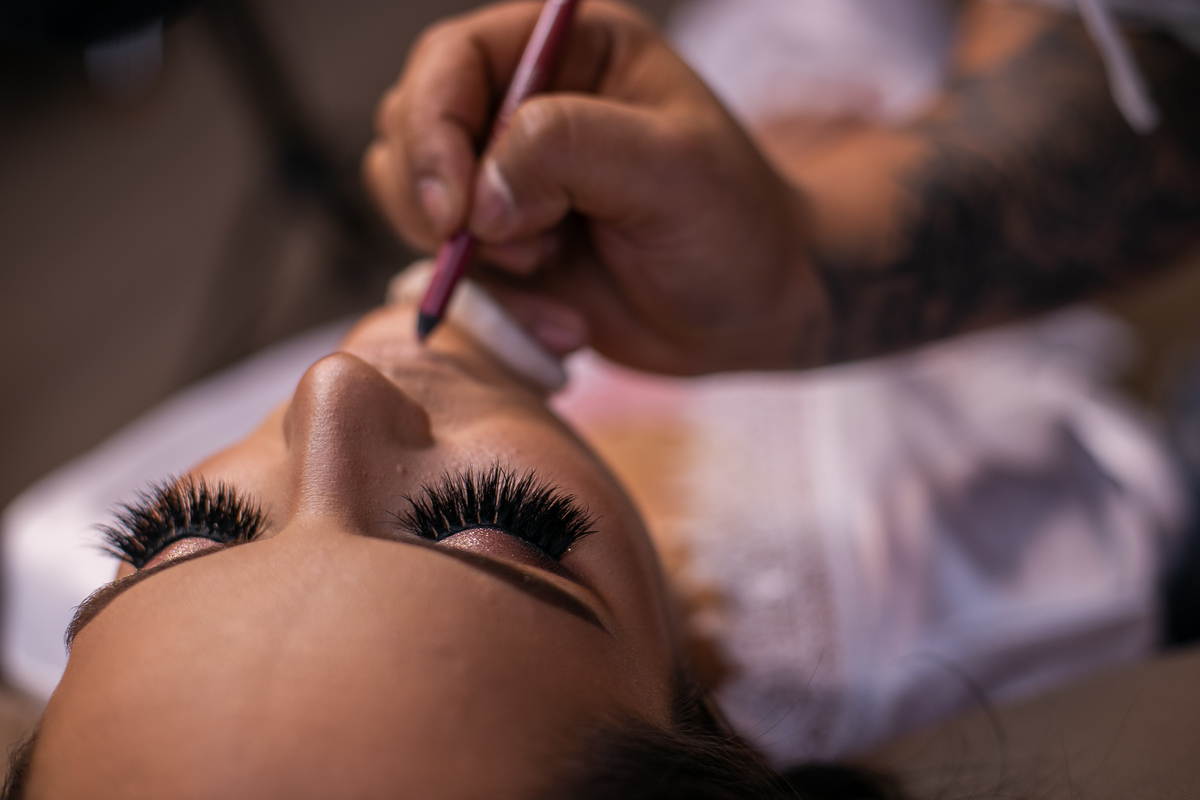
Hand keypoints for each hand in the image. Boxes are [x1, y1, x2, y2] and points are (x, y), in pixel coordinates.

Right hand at [364, 0, 830, 373]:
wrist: (756, 314)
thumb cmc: (735, 226)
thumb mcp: (671, 170)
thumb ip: (570, 150)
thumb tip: (479, 194)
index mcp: (569, 51)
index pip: (453, 61)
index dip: (434, 129)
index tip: (457, 209)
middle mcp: (526, 106)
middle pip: (413, 126)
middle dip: (441, 197)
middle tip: (519, 251)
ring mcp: (509, 181)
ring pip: (414, 199)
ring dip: (466, 255)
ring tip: (550, 274)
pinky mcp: (506, 249)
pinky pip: (449, 272)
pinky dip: (493, 305)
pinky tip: (565, 323)